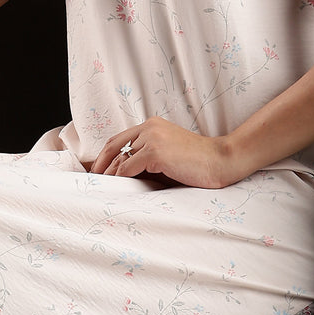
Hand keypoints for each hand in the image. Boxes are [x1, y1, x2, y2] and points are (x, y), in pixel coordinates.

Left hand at [90, 118, 237, 189]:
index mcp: (152, 125)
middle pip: (114, 146)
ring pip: (119, 158)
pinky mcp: (155, 153)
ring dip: (109, 175)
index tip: (97, 170)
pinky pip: (128, 168)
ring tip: (101, 188)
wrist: (222, 160)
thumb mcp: (168, 154)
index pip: (119, 139)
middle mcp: (149, 128)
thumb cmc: (198, 162)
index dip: (105, 155)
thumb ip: (146, 158)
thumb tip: (121, 173)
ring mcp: (152, 139)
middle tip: (92, 181)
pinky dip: (120, 179)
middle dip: (100, 165)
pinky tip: (117, 189)